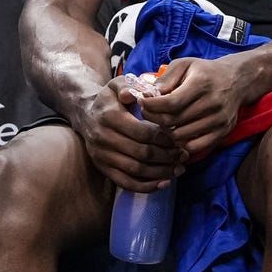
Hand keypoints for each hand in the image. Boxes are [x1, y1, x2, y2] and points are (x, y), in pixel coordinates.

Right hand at [75, 76, 185, 192]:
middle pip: (141, 153)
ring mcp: (101, 155)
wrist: (86, 114)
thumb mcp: (117, 85)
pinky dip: (145, 186)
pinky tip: (163, 183)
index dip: (164, 139)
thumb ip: (128, 86)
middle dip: (166, 156)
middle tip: (184, 155)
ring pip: (135, 170)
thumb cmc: (110, 98)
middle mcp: (103, 138)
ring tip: (179, 169)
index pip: (142, 133)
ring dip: (160, 172)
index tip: (180, 140)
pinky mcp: (102, 168)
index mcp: (110, 117)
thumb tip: (133, 95)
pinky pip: (124, 182)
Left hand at [141, 57, 245, 155]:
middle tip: (149, 112)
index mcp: (202, 83)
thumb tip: (150, 94)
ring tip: (163, 121)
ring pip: (180, 136)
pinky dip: (182, 143)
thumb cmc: (206, 72)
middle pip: (173, 121)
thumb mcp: (185, 64)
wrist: (238, 80)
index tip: (142, 102)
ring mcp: (219, 119)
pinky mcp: (223, 131)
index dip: (151, 106)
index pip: (170, 103)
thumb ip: (166, 77)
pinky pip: (195, 147)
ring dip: (167, 131)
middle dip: (154, 118)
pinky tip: (178, 131)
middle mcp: (213, 102)